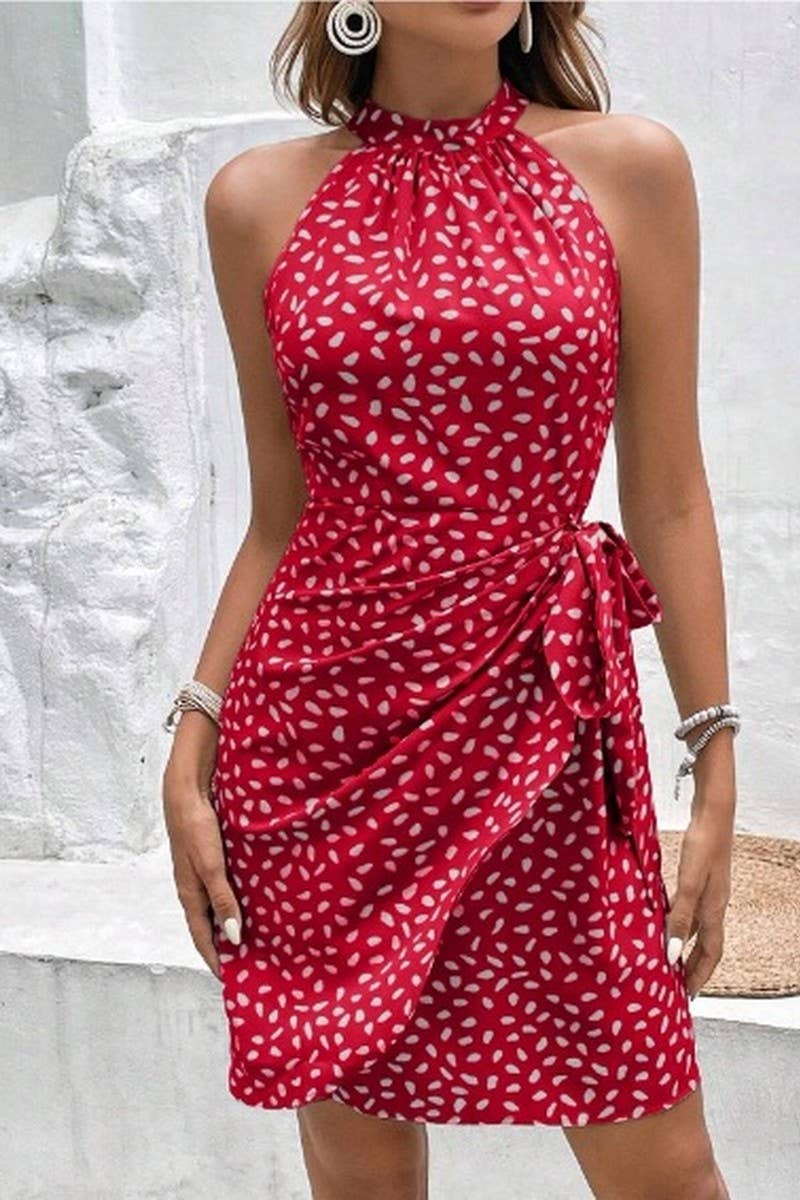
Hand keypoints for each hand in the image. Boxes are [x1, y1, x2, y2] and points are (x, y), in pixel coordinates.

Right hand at [162, 762, 241, 980]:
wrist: (187, 791)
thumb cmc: (196, 827)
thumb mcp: (211, 867)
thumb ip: (223, 900)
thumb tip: (233, 936)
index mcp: (190, 895)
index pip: (202, 938)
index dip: (217, 960)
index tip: (233, 980)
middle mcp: (195, 889)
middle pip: (210, 926)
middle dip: (226, 945)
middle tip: (250, 962)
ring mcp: (202, 874)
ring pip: (218, 907)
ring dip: (233, 922)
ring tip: (257, 936)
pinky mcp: (211, 859)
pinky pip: (224, 888)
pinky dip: (236, 900)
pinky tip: (254, 899)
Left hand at [665, 800, 732, 999]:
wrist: (714, 812)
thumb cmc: (703, 844)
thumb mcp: (689, 883)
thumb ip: (679, 918)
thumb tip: (671, 954)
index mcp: (714, 910)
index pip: (710, 954)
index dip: (700, 976)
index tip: (688, 997)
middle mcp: (714, 904)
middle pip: (705, 945)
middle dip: (693, 967)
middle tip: (677, 985)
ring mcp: (709, 891)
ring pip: (697, 928)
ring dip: (685, 945)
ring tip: (668, 959)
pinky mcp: (701, 877)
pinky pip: (690, 910)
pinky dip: (679, 922)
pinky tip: (664, 919)